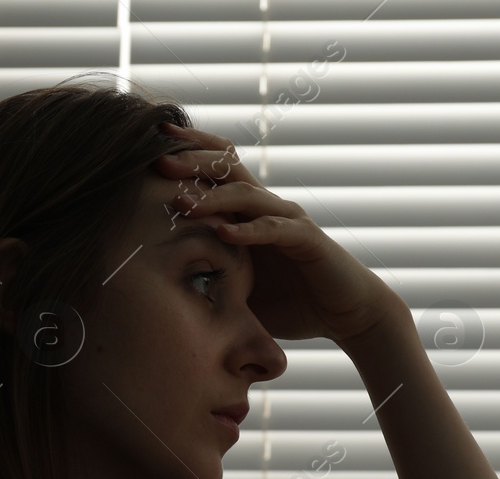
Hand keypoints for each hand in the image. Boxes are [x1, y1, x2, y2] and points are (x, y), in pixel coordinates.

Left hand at [154, 121, 407, 345]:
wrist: (347, 314)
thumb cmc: (292, 302)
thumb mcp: (239, 288)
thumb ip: (208, 277)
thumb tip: (160, 285)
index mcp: (250, 212)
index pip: (219, 167)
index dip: (189, 151)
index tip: (151, 143)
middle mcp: (269, 207)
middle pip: (229, 169)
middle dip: (193, 162)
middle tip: (159, 160)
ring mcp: (289, 220)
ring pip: (248, 196)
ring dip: (213, 198)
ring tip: (182, 202)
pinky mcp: (308, 241)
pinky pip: (275, 230)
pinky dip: (249, 232)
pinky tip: (224, 234)